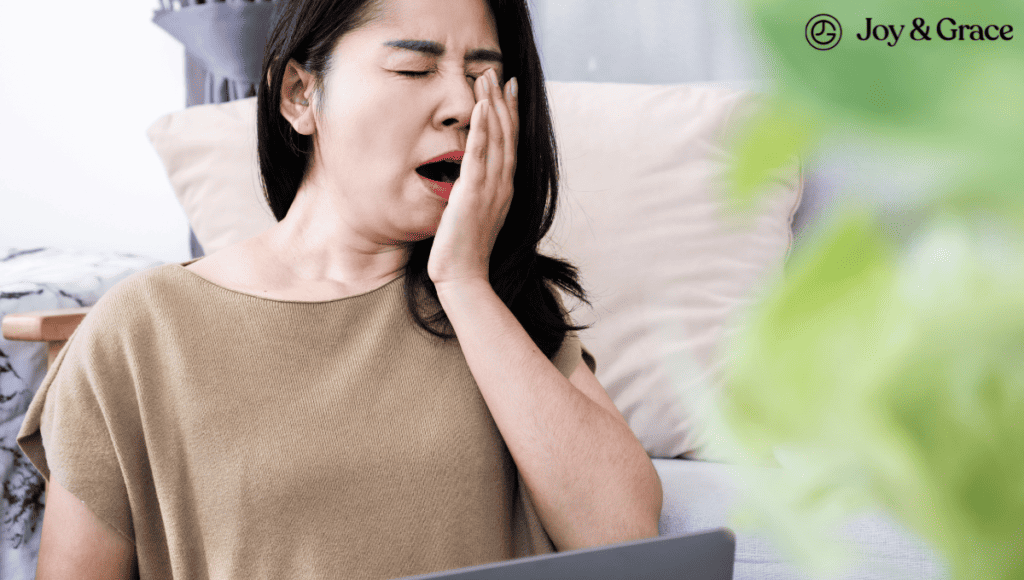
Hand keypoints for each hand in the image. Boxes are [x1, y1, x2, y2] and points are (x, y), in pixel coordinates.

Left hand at [427, 68, 518, 288]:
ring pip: (496, 138)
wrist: (463, 277)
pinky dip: (482, 129)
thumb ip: (474, 193)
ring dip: (492, 104)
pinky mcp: (473, 194)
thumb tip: (467, 178)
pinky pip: (479, 155)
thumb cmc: (464, 252)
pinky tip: (481, 106)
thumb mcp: (474, 215)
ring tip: (486, 77)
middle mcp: (503, 185)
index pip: (510, 143)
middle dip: (502, 100)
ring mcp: (491, 189)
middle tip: (496, 71)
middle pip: (506, 133)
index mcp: (504, 189)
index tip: (508, 88)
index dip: (510, 113)